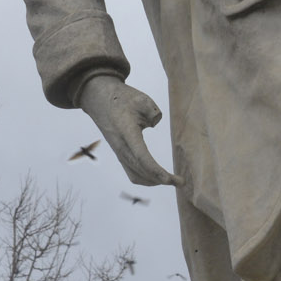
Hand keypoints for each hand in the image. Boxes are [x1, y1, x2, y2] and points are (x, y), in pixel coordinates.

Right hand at [77, 73, 180, 187]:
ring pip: (136, 176)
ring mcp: (119, 153)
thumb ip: (152, 112)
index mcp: (126, 132)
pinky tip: (158, 178)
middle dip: (162, 179)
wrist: (99, 100)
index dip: (156, 170)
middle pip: (141, 170)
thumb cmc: (122, 98)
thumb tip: (155, 124)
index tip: (170, 179)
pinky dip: (146, 179)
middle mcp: (121, 147)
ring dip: (154, 181)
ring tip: (172, 180)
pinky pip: (132, 173)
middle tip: (181, 182)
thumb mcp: (141, 99)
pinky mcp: (120, 154)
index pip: (142, 156)